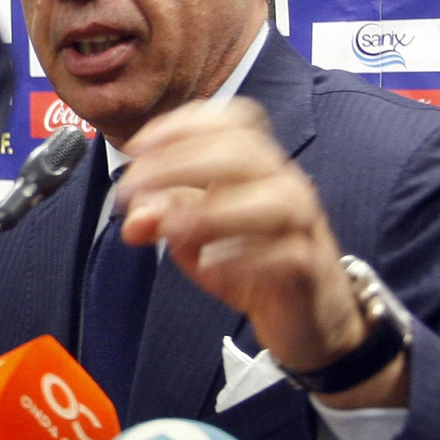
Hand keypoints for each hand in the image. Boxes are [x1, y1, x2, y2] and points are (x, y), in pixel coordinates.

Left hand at [114, 97, 406, 407]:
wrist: (303, 317)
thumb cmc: (246, 261)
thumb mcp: (192, 237)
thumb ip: (162, 218)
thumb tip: (134, 218)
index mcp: (257, 165)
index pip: (232, 122)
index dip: (183, 125)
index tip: (136, 147)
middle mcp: (283, 184)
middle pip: (242, 153)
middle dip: (179, 164)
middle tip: (131, 189)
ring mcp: (302, 224)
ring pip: (272, 200)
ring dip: (212, 211)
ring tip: (170, 229)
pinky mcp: (308, 267)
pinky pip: (285, 253)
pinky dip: (244, 258)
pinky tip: (211, 267)